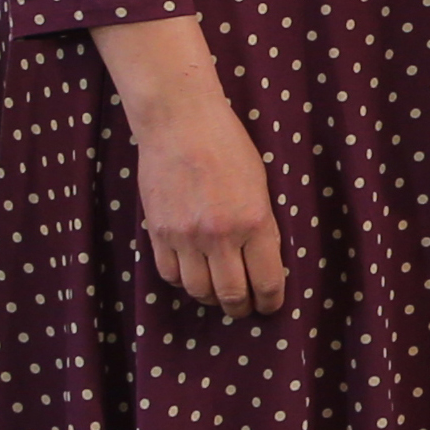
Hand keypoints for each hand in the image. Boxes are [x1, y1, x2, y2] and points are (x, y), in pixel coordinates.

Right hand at [133, 98, 288, 317]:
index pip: (266, 281)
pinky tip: (191, 274)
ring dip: (210, 297)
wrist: (180, 122)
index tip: (270, 307)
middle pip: (230, 295)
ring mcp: (185, 236)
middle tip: (244, 307)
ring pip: (197, 290)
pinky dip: (182, 281)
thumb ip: (261, 226)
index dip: (270, 302)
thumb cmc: (227, 146)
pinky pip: (169, 274)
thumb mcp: (261, 185)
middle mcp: (220, 235)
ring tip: (218, 294)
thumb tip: (261, 263)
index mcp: (254, 222)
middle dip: (241, 308)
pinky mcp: (158, 231)